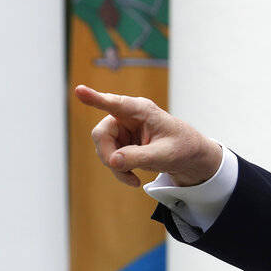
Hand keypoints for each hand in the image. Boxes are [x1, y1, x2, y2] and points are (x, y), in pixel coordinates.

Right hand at [74, 85, 221, 187]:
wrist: (190, 155)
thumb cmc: (183, 148)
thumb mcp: (165, 155)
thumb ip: (139, 157)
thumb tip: (113, 161)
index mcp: (142, 110)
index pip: (115, 104)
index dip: (95, 98)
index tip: (79, 90)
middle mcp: (128, 116)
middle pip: (102, 133)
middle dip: (108, 155)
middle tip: (121, 169)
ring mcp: (123, 129)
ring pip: (104, 148)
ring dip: (115, 166)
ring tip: (133, 179)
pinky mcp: (122, 141)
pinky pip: (111, 157)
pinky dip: (119, 170)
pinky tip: (133, 179)